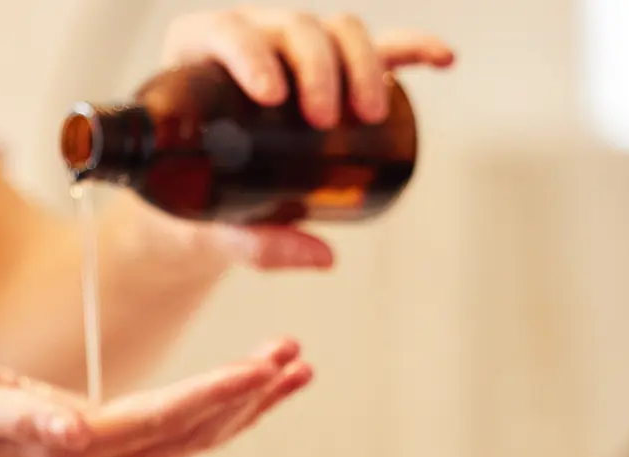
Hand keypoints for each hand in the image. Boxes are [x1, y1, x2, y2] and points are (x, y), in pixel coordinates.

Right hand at [0, 338, 310, 456]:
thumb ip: (19, 417)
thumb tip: (77, 438)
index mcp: (69, 447)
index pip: (161, 422)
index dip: (216, 396)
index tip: (264, 369)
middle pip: (188, 435)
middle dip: (247, 400)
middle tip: (299, 360)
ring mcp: (94, 453)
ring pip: (185, 434)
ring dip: (241, 406)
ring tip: (291, 368)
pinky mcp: (92, 437)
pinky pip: (166, 427)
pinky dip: (210, 406)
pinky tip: (238, 390)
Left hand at [134, 10, 455, 272]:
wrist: (197, 215)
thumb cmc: (187, 216)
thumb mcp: (202, 230)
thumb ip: (248, 243)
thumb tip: (320, 256)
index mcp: (195, 62)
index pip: (223, 33)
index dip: (249, 51)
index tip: (271, 95)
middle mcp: (247, 43)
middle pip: (292, 28)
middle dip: (318, 65)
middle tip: (325, 120)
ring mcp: (295, 55)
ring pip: (336, 32)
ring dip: (362, 61)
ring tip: (367, 115)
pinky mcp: (332, 75)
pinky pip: (376, 51)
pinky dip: (410, 50)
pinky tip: (441, 59)